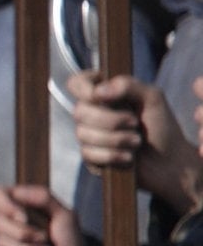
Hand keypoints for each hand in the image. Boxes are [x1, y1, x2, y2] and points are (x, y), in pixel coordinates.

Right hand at [0, 184, 82, 245]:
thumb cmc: (70, 242)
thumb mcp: (65, 215)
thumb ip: (43, 197)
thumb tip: (16, 193)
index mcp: (21, 206)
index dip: (4, 205)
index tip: (22, 217)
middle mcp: (9, 222)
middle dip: (24, 234)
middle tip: (45, 238)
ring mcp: (4, 242)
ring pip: (1, 243)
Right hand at [69, 71, 202, 217]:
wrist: (170, 161)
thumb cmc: (162, 127)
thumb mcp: (152, 98)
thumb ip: (128, 85)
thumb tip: (99, 92)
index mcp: (104, 94)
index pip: (77, 84)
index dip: (83, 90)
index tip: (101, 98)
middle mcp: (92, 113)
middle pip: (79, 111)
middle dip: (111, 121)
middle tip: (135, 124)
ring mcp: (89, 136)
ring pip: (83, 134)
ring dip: (116, 139)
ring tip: (136, 142)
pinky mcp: (91, 157)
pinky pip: (88, 154)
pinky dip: (113, 155)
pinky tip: (128, 157)